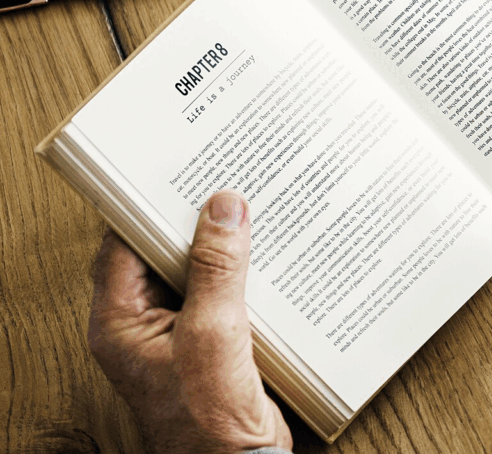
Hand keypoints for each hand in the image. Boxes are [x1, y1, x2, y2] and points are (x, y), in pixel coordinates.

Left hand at [88, 190, 291, 452]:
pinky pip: (220, 295)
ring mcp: (176, 335)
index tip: (179, 177)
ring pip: (192, 273)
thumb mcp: (212, 332)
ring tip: (247, 216)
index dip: (148, 209)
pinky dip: (239, 275)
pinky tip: (264, 259)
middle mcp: (142, 326)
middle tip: (220, 188)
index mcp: (120, 323)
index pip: (122, 247)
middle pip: (159, 255)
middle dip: (191, 223)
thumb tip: (223, 209)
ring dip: (220, 249)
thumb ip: (216, 269)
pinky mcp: (209, 344)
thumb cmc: (208, 419)